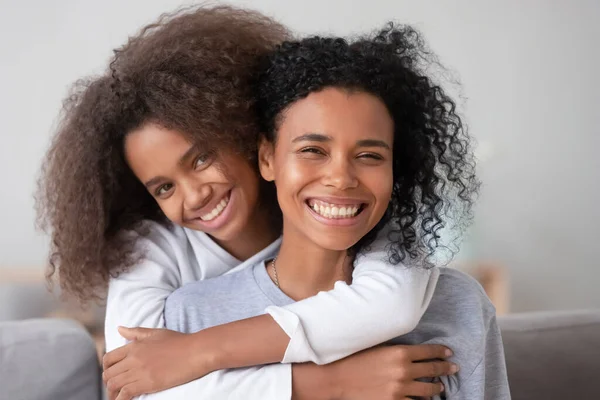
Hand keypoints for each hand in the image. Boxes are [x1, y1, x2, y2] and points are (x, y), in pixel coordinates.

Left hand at [102, 327, 213, 399]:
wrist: (195, 351)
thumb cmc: (180, 341)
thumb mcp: (156, 332)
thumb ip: (135, 332)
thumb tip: (119, 329)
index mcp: (134, 345)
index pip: (108, 359)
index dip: (107, 369)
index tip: (112, 375)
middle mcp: (133, 358)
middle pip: (108, 374)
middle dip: (109, 383)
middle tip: (115, 389)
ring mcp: (139, 371)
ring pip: (113, 385)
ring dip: (113, 393)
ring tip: (118, 397)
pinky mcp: (147, 383)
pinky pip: (125, 394)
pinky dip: (121, 399)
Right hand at [330, 344, 457, 399]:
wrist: (338, 378)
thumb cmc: (354, 358)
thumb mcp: (377, 347)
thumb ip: (395, 349)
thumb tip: (411, 350)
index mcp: (399, 352)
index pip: (428, 351)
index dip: (441, 351)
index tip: (449, 352)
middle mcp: (403, 370)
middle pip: (432, 369)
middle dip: (445, 368)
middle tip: (454, 368)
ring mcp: (400, 388)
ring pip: (428, 389)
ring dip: (437, 387)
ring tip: (441, 386)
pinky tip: (425, 399)